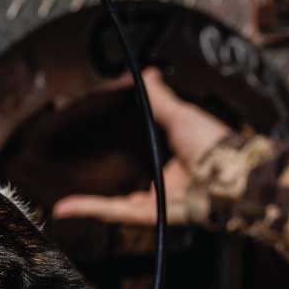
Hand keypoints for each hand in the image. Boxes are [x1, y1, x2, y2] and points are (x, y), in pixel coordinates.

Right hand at [50, 69, 238, 229]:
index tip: (94, 140)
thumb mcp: (180, 114)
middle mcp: (162, 184)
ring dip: (87, 205)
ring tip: (60, 206)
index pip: (138, 156)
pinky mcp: (146, 215)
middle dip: (98, 185)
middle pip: (124, 185)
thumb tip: (148, 73)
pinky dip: (88, 210)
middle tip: (70, 176)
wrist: (228, 175)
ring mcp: (153, 202)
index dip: (117, 151)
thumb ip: (160, 98)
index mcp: (171, 160)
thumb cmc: (213, 145)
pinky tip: (65, 208)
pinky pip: (113, 212)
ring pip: (114, 204)